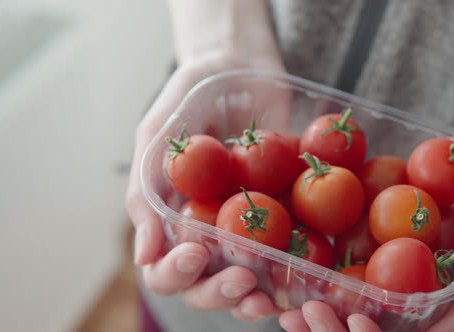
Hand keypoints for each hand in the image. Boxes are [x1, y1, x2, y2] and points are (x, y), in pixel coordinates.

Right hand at [125, 52, 285, 321]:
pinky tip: (311, 273)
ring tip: (273, 295)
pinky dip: (300, 267)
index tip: (197, 252)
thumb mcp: (157, 136)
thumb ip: (146, 192)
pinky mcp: (288, 212)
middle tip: (244, 280)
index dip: (178, 274)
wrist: (239, 63)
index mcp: (175, 222)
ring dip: (260, 295)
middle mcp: (211, 232)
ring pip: (252, 280)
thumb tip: (143, 256)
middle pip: (210, 287)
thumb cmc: (190, 97)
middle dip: (223, 293)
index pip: (167, 270)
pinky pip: (295, 249)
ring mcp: (251, 226)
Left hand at [278, 120, 453, 331]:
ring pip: (349, 305)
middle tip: (298, 317)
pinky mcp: (381, 246)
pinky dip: (319, 269)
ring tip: (287, 303)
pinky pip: (346, 263)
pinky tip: (290, 263)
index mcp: (448, 318)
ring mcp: (397, 277)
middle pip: (365, 330)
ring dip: (316, 310)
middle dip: (330, 331)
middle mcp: (418, 304)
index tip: (350, 326)